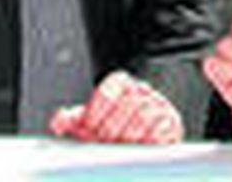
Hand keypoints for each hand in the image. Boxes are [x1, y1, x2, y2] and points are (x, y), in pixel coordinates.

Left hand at [49, 71, 182, 143]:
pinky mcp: (172, 123)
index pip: (108, 90)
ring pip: (144, 115)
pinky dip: (149, 140)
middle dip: (111, 127)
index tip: (90, 128)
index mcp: (119, 84)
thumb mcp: (88, 125)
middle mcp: (140, 89)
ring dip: (129, 135)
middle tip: (104, 141)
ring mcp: (158, 104)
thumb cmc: (111, 133)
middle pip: (126, 103)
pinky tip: (138, 147)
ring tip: (119, 147)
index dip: (97, 111)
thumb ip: (71, 120)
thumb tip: (58, 121)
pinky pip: (162, 128)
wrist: (139, 144)